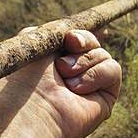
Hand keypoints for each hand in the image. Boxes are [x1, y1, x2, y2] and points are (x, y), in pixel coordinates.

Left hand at [7, 29, 121, 137]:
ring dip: (83, 61)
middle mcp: (71, 74)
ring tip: (64, 78)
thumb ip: (57, 30)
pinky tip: (76, 89)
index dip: (79, 34)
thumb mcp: (36, 39)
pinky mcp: (104, 99)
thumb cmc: (25, 76)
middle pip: (92, 42)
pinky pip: (113, 70)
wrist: (30, 107)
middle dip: (82, 40)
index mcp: (52, 61)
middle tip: (68, 48)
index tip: (70, 36)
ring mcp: (88, 87)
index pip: (76, 40)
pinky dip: (96, 74)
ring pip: (103, 54)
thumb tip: (81, 33)